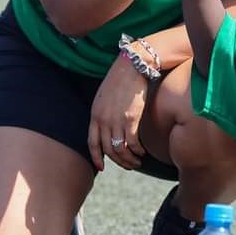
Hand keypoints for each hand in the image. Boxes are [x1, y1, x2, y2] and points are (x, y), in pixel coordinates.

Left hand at [88, 54, 148, 171]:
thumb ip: (103, 113)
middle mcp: (103, 120)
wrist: (133, 67)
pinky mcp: (131, 119)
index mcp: (95, 114)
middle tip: (128, 165)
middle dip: (118, 162)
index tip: (102, 167)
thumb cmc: (121, 79)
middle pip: (108, 150)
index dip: (96, 157)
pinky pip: (132, 143)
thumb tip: (108, 127)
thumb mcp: (104, 96)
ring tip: (137, 162)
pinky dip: (138, 151)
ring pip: (120, 150)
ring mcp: (116, 120)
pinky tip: (143, 152)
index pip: (92, 143)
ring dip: (129, 160)